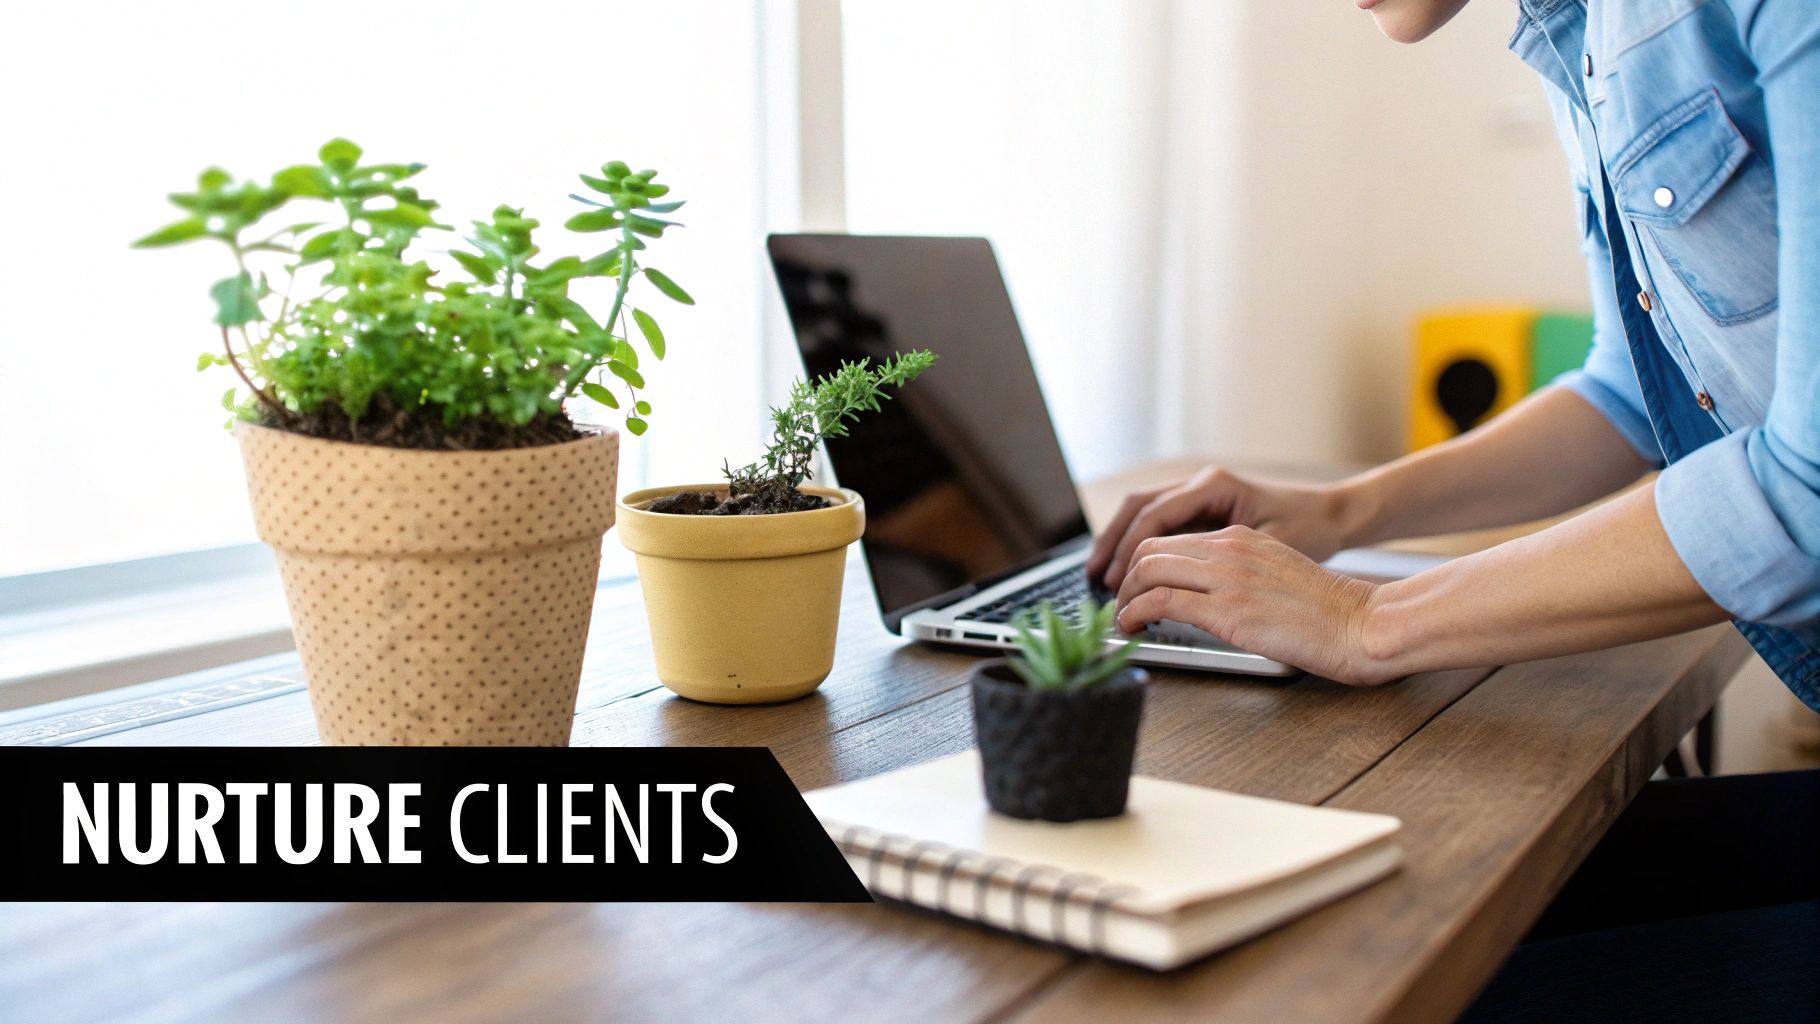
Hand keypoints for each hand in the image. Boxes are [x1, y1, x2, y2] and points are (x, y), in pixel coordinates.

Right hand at [1087, 466, 1355, 589]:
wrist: (1333, 516)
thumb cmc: (1309, 531)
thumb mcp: (1265, 548)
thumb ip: (1218, 563)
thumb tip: (1172, 588)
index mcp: (1214, 486)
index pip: (1154, 517)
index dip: (1130, 552)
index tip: (1118, 582)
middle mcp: (1202, 482)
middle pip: (1138, 508)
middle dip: (1113, 543)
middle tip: (1097, 578)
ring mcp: (1201, 491)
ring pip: (1143, 510)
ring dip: (1120, 541)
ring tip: (1102, 574)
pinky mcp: (1204, 506)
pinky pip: (1160, 520)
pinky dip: (1140, 542)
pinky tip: (1131, 567)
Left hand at [1113, 527, 1393, 684]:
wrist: (1362, 624)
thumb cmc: (1328, 611)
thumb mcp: (1276, 574)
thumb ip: (1238, 575)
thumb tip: (1203, 596)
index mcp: (1241, 538)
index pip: (1172, 539)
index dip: (1143, 564)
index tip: (1136, 587)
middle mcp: (1228, 549)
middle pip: (1150, 548)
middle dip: (1125, 577)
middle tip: (1122, 604)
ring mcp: (1227, 577)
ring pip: (1148, 569)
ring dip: (1125, 596)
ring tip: (1124, 619)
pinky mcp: (1227, 610)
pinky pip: (1161, 601)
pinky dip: (1135, 613)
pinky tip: (1132, 627)